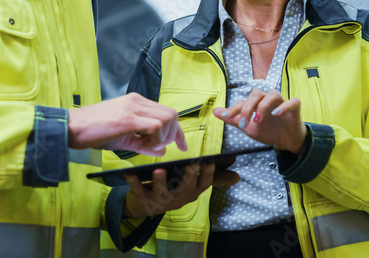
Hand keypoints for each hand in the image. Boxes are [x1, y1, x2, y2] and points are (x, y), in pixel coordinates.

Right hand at [67, 93, 185, 155]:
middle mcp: (137, 101)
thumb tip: (163, 150)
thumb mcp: (123, 139)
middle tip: (166, 148)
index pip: (166, 112)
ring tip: (147, 146)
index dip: (178, 131)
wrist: (70, 128)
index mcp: (136, 102)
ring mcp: (133, 107)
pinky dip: (155, 139)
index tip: (182, 146)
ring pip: (166, 118)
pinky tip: (142, 146)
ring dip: (163, 137)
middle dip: (174, 134)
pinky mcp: (128, 118)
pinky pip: (155, 126)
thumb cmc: (93, 132)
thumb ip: (144, 144)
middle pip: (171, 114)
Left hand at [122, 163, 239, 218]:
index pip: (203, 185)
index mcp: (191, 193)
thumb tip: (237, 177)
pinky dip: (134, 182)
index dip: (207, 175)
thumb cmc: (173, 189)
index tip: (209, 162)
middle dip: (188, 178)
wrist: (144, 205)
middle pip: (185, 189)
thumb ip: (214, 180)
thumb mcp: (193, 185)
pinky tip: (130, 171)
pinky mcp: (144, 201)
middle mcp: (178, 200)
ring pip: (162, 193)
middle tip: (191, 165)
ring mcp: (161, 202)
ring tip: (160, 169)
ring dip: (161, 181)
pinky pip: (139, 191)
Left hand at [212, 89, 306, 152]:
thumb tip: (215, 112)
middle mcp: (268, 100)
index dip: (233, 109)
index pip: (243, 101)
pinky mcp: (294, 107)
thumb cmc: (268, 130)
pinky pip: (292, 101)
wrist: (286, 141)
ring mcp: (282, 102)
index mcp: (256, 103)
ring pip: (273, 94)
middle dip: (248, 107)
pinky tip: (277, 113)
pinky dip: (285, 106)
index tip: (226, 117)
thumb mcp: (248, 127)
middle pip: (257, 94)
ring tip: (258, 119)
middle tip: (245, 123)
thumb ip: (233, 119)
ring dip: (263, 105)